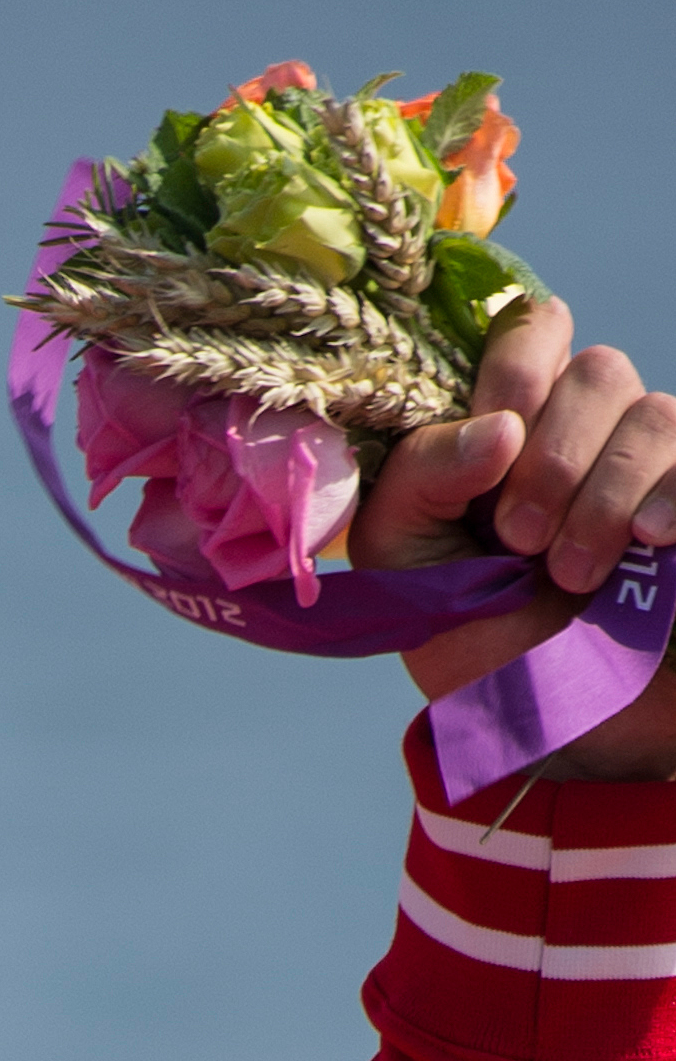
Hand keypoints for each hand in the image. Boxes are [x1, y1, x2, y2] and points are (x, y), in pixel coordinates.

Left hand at [352, 299, 675, 778]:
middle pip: (595, 368)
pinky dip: (668, 495)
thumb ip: (420, 483)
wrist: (558, 730)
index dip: (516, 367)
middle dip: (551, 457)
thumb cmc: (478, 646)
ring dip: (601, 497)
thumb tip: (499, 426)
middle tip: (519, 541)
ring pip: (651, 413)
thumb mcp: (410, 572)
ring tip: (571, 576)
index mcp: (514, 428)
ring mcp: (655, 461)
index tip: (495, 442)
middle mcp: (590, 429)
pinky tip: (649, 543)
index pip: (532, 330)